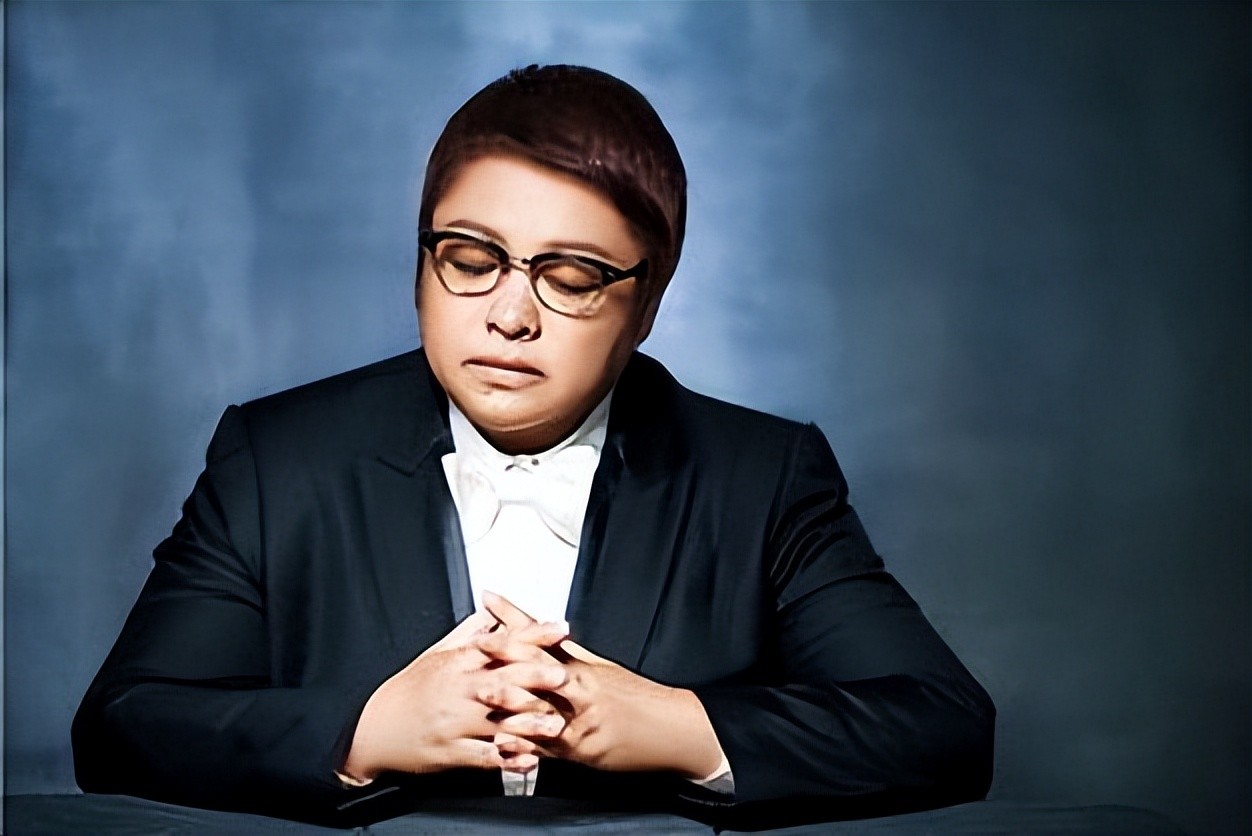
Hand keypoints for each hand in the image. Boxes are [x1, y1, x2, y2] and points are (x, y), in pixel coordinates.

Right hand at [340, 607, 568, 780]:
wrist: (373, 729)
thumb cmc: (408, 690)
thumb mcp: (435, 654)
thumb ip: (468, 634)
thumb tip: (492, 612)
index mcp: (458, 664)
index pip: (501, 644)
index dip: (533, 635)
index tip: (559, 629)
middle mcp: (459, 692)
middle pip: (504, 681)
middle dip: (535, 677)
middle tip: (563, 676)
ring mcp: (456, 724)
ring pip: (499, 722)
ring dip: (530, 724)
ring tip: (556, 725)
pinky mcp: (452, 753)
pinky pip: (484, 757)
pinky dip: (508, 759)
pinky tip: (529, 760)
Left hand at [478, 594, 723, 778]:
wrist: (674, 729)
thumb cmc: (639, 696)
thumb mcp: (605, 668)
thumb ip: (568, 654)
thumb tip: (538, 632)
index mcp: (585, 670)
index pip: (541, 644)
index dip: (511, 630)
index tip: (488, 614)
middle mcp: (580, 695)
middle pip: (533, 676)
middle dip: (499, 665)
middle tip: (471, 656)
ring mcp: (579, 726)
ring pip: (536, 713)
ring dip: (504, 706)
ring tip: (479, 699)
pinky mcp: (581, 754)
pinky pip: (546, 750)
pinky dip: (522, 746)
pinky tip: (502, 743)